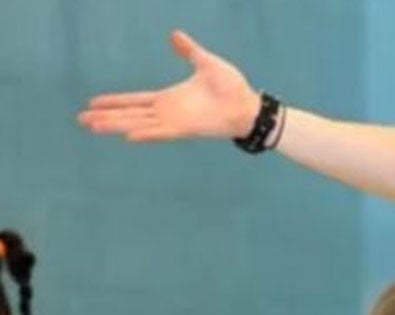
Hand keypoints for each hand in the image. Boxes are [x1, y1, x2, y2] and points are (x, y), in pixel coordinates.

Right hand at [78, 31, 258, 141]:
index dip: (115, 101)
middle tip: (82, 120)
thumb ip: (188, 51)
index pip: (135, 100)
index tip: (93, 103)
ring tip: (93, 127)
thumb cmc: (232, 87)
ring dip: (117, 125)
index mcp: (169, 98)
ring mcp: (175, 122)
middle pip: (130, 115)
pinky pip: (161, 132)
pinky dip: (146, 133)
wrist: (249, 105)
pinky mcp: (186, 128)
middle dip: (106, 117)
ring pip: (139, 124)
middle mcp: (167, 112)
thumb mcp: (206, 63)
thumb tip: (174, 35)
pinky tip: (128, 135)